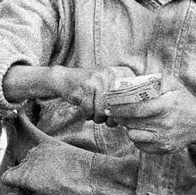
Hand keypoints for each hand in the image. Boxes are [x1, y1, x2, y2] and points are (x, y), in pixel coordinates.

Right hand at [2, 63, 117, 118]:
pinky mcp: (84, 88)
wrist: (65, 78)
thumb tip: (127, 120)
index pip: (130, 97)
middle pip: (115, 108)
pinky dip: (86, 114)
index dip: (125, 111)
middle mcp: (110, 75)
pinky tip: (84, 108)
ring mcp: (97, 81)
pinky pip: (88, 111)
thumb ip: (119, 100)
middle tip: (104, 118)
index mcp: (119, 74)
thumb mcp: (107, 88)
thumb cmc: (90, 88)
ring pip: (101, 111)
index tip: (120, 117)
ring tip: (93, 112)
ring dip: (96, 117)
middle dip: (109, 118)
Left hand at [118, 85, 195, 152]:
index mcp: (166, 106)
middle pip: (132, 123)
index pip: (137, 109)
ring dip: (128, 128)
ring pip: (134, 136)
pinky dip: (137, 138)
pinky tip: (140, 129)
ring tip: (129, 120)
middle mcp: (165, 124)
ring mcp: (164, 139)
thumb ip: (155, 80)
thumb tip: (133, 79)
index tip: (111, 106)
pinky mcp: (164, 149)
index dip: (120, 108)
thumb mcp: (173, 85)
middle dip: (120, 117)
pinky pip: (141, 146)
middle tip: (114, 112)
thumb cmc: (184, 101)